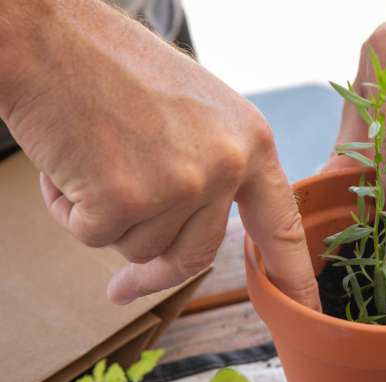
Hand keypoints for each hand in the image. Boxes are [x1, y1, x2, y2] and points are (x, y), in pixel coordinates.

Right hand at [0, 0, 319, 308]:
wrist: (49, 37)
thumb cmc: (116, 69)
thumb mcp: (196, 115)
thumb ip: (211, 174)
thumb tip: (191, 239)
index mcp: (251, 144)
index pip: (282, 225)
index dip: (293, 274)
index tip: (304, 307)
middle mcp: (226, 166)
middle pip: (196, 255)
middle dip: (154, 272)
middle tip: (122, 287)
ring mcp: (180, 183)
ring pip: (139, 247)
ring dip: (105, 217)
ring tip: (92, 156)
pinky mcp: (126, 197)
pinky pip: (93, 235)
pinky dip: (69, 208)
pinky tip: (66, 160)